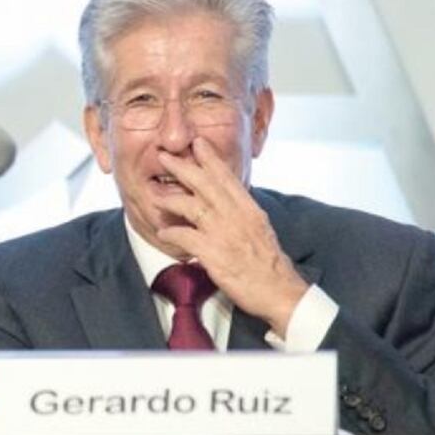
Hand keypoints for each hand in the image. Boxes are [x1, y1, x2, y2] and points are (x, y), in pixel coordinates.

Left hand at [155, 138, 307, 335]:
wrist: (281, 292)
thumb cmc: (269, 265)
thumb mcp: (260, 230)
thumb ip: (242, 213)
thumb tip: (229, 202)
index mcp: (249, 209)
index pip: (227, 178)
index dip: (211, 159)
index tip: (198, 142)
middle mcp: (237, 216)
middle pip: (206, 185)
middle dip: (183, 168)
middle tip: (164, 156)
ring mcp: (225, 234)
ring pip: (192, 206)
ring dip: (170, 199)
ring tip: (153, 195)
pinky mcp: (214, 254)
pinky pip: (186, 237)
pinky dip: (171, 233)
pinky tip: (162, 233)